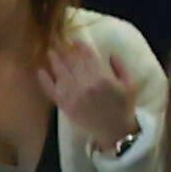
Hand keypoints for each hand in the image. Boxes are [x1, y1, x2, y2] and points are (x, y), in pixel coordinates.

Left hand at [36, 29, 143, 155]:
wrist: (115, 131)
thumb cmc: (124, 106)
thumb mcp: (130, 84)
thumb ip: (120, 66)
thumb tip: (109, 53)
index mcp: (102, 77)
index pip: (88, 56)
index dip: (80, 46)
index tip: (75, 40)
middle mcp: (86, 84)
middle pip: (72, 62)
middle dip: (65, 50)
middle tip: (58, 40)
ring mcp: (73, 95)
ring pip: (61, 73)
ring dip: (54, 60)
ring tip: (50, 51)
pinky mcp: (65, 106)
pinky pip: (52, 91)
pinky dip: (45, 81)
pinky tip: (40, 71)